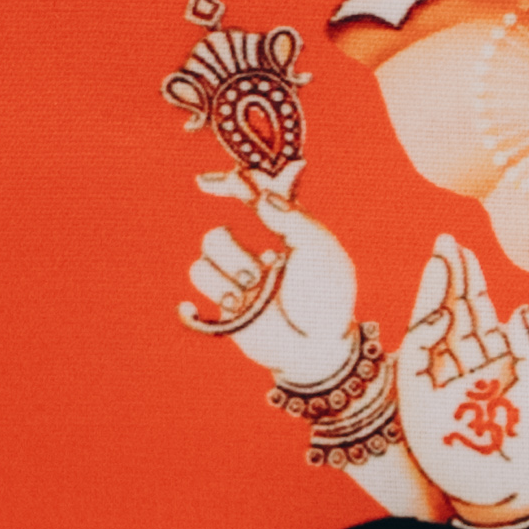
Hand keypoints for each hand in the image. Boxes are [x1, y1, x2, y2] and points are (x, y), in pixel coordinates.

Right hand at [180, 194, 364, 386]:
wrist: (318, 347)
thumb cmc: (328, 297)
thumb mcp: (321, 251)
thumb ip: (294, 218)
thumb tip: (263, 194)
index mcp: (285, 230)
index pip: (252, 196)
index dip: (232, 184)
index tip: (210, 181)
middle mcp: (258, 251)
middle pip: (220, 231)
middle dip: (235, 249)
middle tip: (261, 262)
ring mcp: (239, 277)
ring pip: (209, 249)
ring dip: (234, 266)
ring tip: (259, 287)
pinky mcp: (226, 301)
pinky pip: (200, 274)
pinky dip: (217, 284)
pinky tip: (238, 300)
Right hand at [397, 230, 528, 518]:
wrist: (518, 494)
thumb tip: (518, 308)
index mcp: (493, 365)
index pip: (475, 313)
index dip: (469, 281)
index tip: (465, 251)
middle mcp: (464, 372)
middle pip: (451, 314)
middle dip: (448, 277)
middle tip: (445, 240)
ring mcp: (441, 388)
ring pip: (432, 332)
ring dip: (434, 296)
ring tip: (440, 259)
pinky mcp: (420, 407)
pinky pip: (415, 363)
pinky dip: (424, 337)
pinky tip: (439, 311)